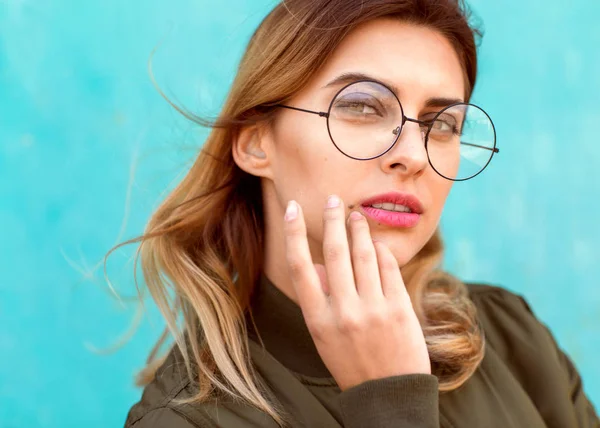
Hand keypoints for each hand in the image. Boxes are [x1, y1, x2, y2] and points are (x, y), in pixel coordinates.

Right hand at [283, 195, 430, 390]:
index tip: (293, 208)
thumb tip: (316, 264)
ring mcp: (373, 310)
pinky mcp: (399, 309)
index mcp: (317, 319)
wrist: (388, 395)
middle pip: (334, 253)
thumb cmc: (351, 362)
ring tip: (357, 216)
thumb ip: (319, 299)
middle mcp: (343, 311)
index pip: (299, 266)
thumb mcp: (324, 336)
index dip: (294, 232)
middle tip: (333, 199)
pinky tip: (377, 245)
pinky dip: (382, 252)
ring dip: (359, 229)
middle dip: (333, 220)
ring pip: (364, 255)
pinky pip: (388, 268)